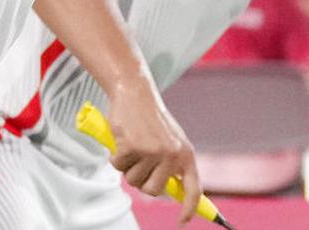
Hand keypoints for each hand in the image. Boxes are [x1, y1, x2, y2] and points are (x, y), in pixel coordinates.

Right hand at [106, 78, 201, 224]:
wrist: (135, 92)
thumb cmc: (150, 118)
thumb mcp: (170, 140)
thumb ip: (172, 164)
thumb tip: (168, 190)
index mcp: (185, 153)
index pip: (193, 188)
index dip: (190, 208)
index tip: (183, 221)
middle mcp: (172, 154)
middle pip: (153, 190)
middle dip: (141, 181)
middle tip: (138, 162)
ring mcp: (152, 151)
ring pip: (133, 180)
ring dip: (127, 166)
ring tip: (132, 144)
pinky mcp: (132, 147)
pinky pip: (118, 166)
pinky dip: (115, 156)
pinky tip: (122, 139)